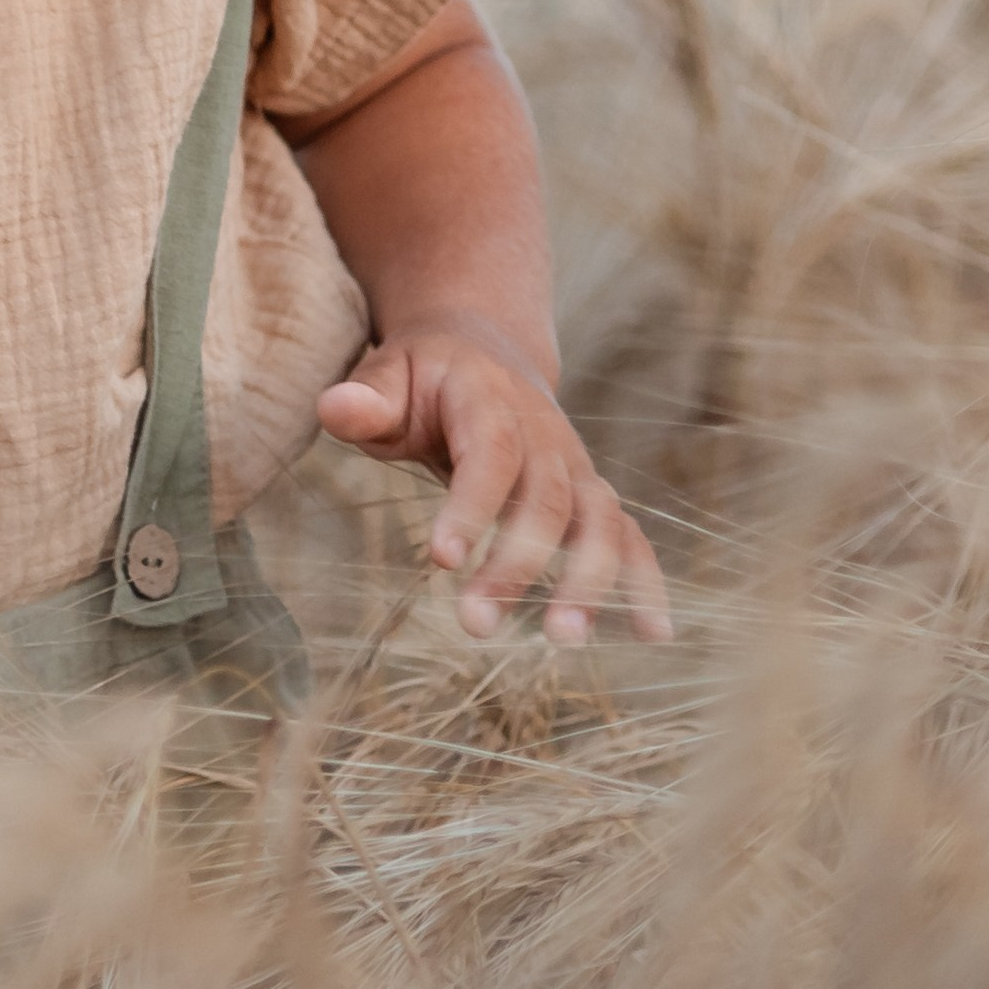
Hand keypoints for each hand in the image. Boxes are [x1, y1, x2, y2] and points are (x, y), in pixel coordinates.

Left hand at [317, 320, 671, 645]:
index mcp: (491, 398)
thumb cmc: (423, 376)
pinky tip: (653, 632)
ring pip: (598, 521)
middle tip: (478, 624)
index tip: (442, 560)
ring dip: (590, 581)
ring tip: (564, 640)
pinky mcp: (591, 495)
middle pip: (547, 499)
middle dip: (520, 563)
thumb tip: (336, 409)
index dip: (472, 506)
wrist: (483, 348)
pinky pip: (627, 536)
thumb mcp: (386, 372)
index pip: (490, 454)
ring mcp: (576, 465)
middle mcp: (546, 433)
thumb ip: (367, 398)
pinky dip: (644, 580)